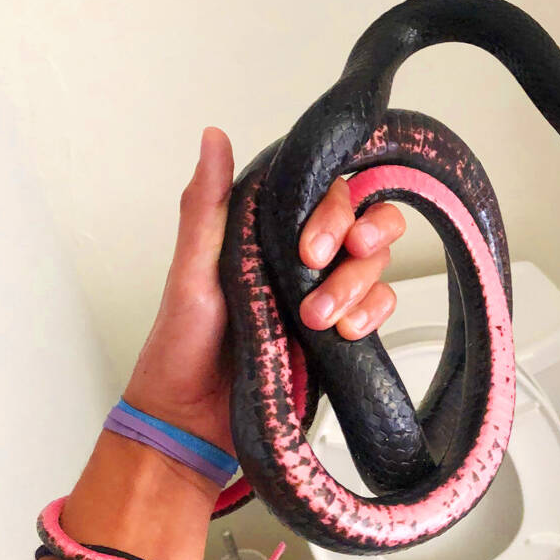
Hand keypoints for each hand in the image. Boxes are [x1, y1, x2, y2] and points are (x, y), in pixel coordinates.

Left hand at [122, 127, 404, 453]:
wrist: (193, 421)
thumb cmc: (180, 344)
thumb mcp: (189, 271)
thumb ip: (205, 206)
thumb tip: (212, 139)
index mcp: (266, 229)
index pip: (322, 191)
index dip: (332, 208)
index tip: (312, 242)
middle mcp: (299, 254)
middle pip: (363, 219)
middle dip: (361, 237)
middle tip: (335, 260)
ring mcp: (322, 291)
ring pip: (374, 263)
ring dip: (356, 285)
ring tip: (318, 318)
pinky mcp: (340, 329)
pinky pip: (378, 305)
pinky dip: (372, 313)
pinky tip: (345, 333)